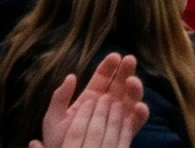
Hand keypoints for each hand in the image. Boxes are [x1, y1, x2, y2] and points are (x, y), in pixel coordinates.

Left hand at [33, 54, 147, 147]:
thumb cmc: (58, 142)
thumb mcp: (53, 119)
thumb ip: (60, 98)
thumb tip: (71, 76)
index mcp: (91, 99)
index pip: (102, 78)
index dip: (108, 66)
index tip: (114, 56)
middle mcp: (107, 106)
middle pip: (120, 84)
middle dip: (126, 71)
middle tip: (130, 60)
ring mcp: (118, 118)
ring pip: (131, 99)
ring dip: (135, 89)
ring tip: (132, 81)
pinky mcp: (126, 133)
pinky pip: (137, 122)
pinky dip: (141, 113)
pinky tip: (139, 106)